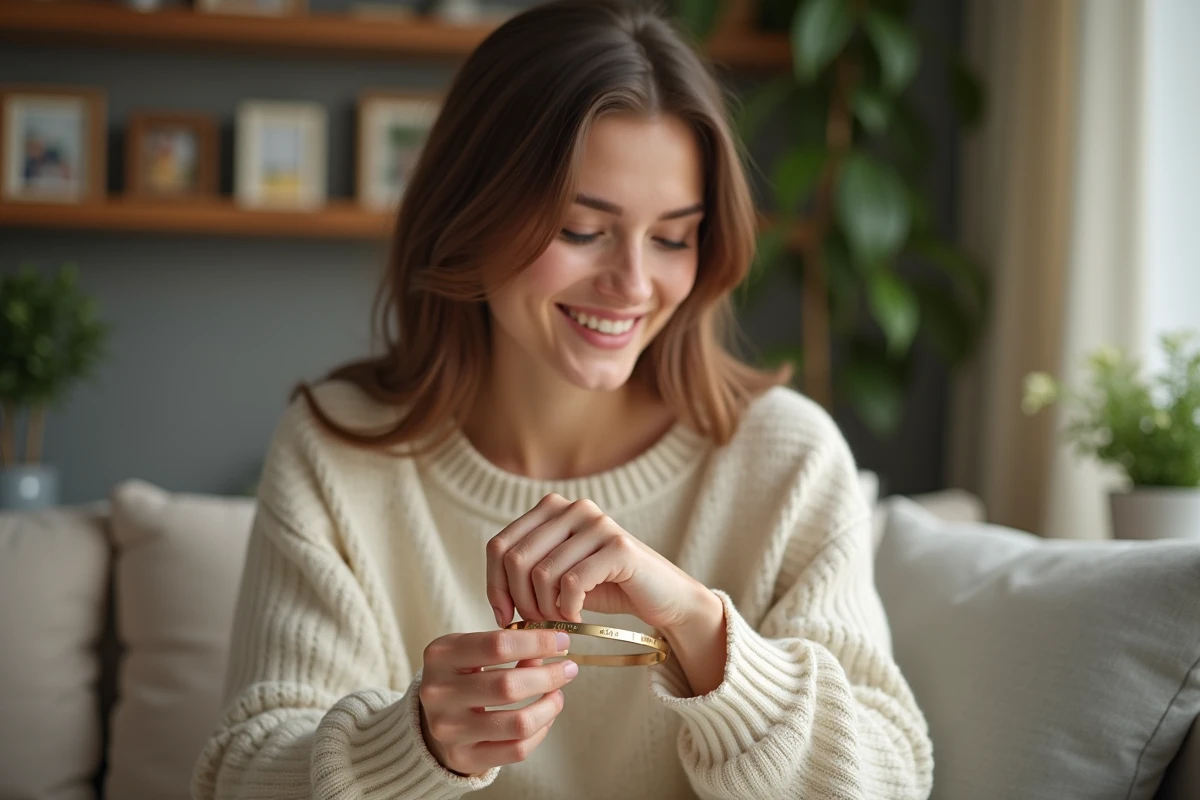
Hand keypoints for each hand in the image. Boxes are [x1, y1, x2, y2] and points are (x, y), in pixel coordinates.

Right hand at [418, 628, 577, 775]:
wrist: (431, 718)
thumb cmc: (461, 676)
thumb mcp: (473, 651)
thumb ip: (508, 646)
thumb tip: (553, 646)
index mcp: (441, 656)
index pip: (498, 645)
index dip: (537, 642)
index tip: (562, 640)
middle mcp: (439, 693)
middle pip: (509, 686)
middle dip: (549, 676)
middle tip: (568, 669)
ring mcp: (449, 730)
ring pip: (518, 723)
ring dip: (549, 707)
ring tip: (558, 695)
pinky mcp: (463, 757)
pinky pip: (517, 749)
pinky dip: (540, 731)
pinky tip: (545, 717)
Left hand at [485, 493, 709, 634]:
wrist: (662, 597)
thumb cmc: (606, 588)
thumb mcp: (557, 576)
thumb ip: (526, 572)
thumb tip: (496, 599)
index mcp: (552, 509)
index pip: (499, 545)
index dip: (494, 585)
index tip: (504, 616)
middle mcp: (573, 508)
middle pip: (516, 559)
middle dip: (519, 601)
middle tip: (536, 623)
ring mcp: (598, 524)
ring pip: (541, 574)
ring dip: (544, 609)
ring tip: (560, 619)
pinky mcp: (619, 547)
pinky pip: (571, 583)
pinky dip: (567, 609)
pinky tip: (577, 616)